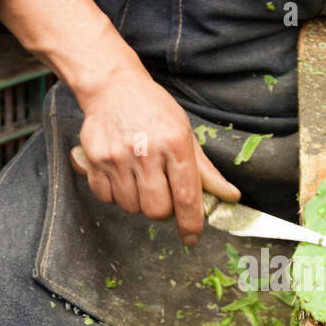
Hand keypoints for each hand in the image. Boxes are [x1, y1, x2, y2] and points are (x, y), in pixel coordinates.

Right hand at [0, 0, 239, 245]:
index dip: (190, 223)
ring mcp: (117, 156)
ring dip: (138, 201)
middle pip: (156, 210)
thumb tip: (231, 196)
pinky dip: (115, 194)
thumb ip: (205, 171)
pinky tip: (121, 175)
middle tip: (162, 194)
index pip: (186, 197)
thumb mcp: (186, 133)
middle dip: (163, 211)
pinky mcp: (94, 159)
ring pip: (131, 207)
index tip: (192, 237)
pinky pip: (106, 197)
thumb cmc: (154, 111)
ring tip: (140, 179)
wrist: (113, 87)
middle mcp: (146, 151)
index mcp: (175, 144)